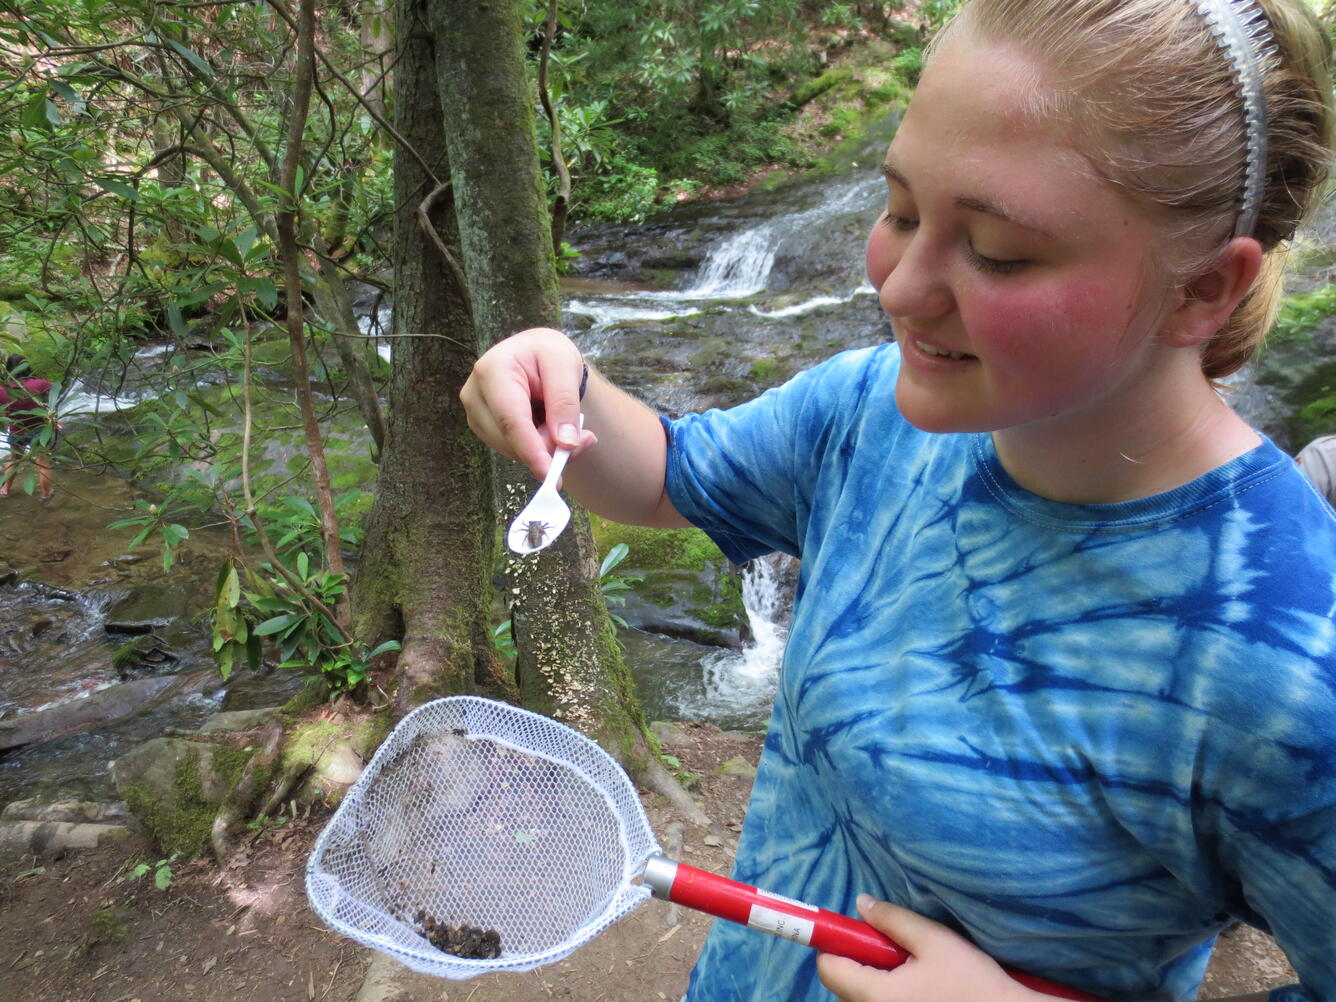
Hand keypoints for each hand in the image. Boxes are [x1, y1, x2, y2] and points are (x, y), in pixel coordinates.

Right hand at [459, 327, 596, 479]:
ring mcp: (475, 413)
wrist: (536, 354)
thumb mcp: (565, 367)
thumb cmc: (550, 355)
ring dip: (544, 447)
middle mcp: (475, 394)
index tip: (549, 474)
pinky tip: (546, 426)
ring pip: (512, 451)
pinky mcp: (482, 428)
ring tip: (561, 420)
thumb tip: (564, 443)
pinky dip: (536, 448)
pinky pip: (513, 451)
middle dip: (548, 447)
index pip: (511, 420)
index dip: (531, 450)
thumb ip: (565, 403)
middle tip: (585, 437)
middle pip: (511, 440)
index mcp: (492, 370)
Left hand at [817, 895, 1044, 1001]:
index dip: (834, 946)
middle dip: (858, 962)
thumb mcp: (933, 940)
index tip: (854, 933)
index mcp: (877, 995)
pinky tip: (920, 989)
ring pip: (862, 998)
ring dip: (875, 979)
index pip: (829, 970)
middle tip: (890, 948)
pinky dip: (889, 993)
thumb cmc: (972, 981)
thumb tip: (861, 904)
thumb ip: (892, 920)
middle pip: (843, 985)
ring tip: (911, 969)